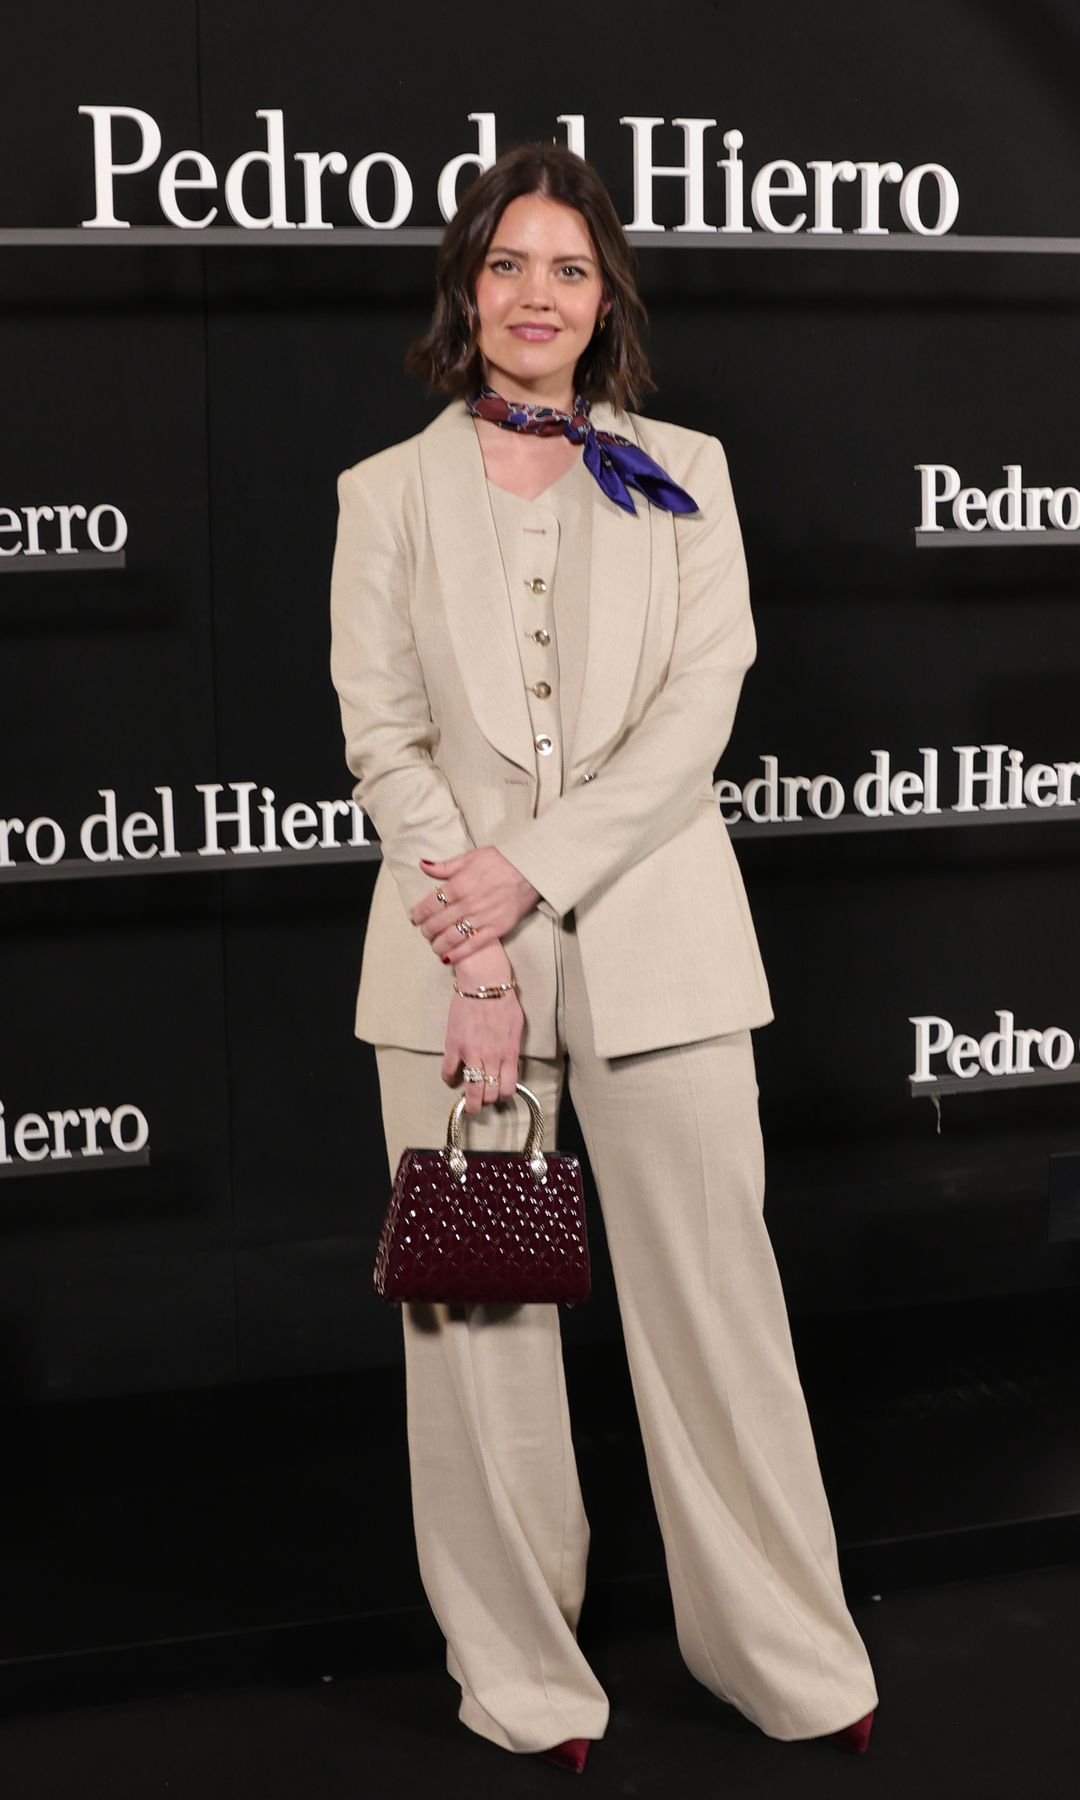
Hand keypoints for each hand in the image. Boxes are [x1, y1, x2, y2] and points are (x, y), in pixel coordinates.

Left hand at [410, 847, 540, 964]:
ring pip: (452, 937)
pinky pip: (473, 945)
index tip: (415, 917)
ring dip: (438, 944)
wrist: (532, 869)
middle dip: (426, 930)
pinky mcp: (497, 928)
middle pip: (437, 923)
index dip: (418, 913)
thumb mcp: (472, 856)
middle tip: (424, 932)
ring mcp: (483, 917)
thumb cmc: (502, 860)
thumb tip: (423, 865)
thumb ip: (446, 865)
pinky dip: (458, 953)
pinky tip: (448, 957)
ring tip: (435, 945)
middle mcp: (468, 903)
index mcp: (459, 884)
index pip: (429, 904)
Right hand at [443, 975, 523, 1112]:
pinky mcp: (454, 1045)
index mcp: (509, 1053)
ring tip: (467, 1103)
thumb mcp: (517, 1028)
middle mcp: (492, 1058)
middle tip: (481, 1101)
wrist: (485, 983)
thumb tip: (510, 1062)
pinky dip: (449, 1077)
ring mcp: (472, 1053)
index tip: (497, 1094)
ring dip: (469, 1101)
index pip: (508, 1087)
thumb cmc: (503, 1001)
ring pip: (472, 1089)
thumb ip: (512, 1048)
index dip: (502, 1095)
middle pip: (490, 1094)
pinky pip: (448, 1071)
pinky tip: (450, 1077)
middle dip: (486, 1102)